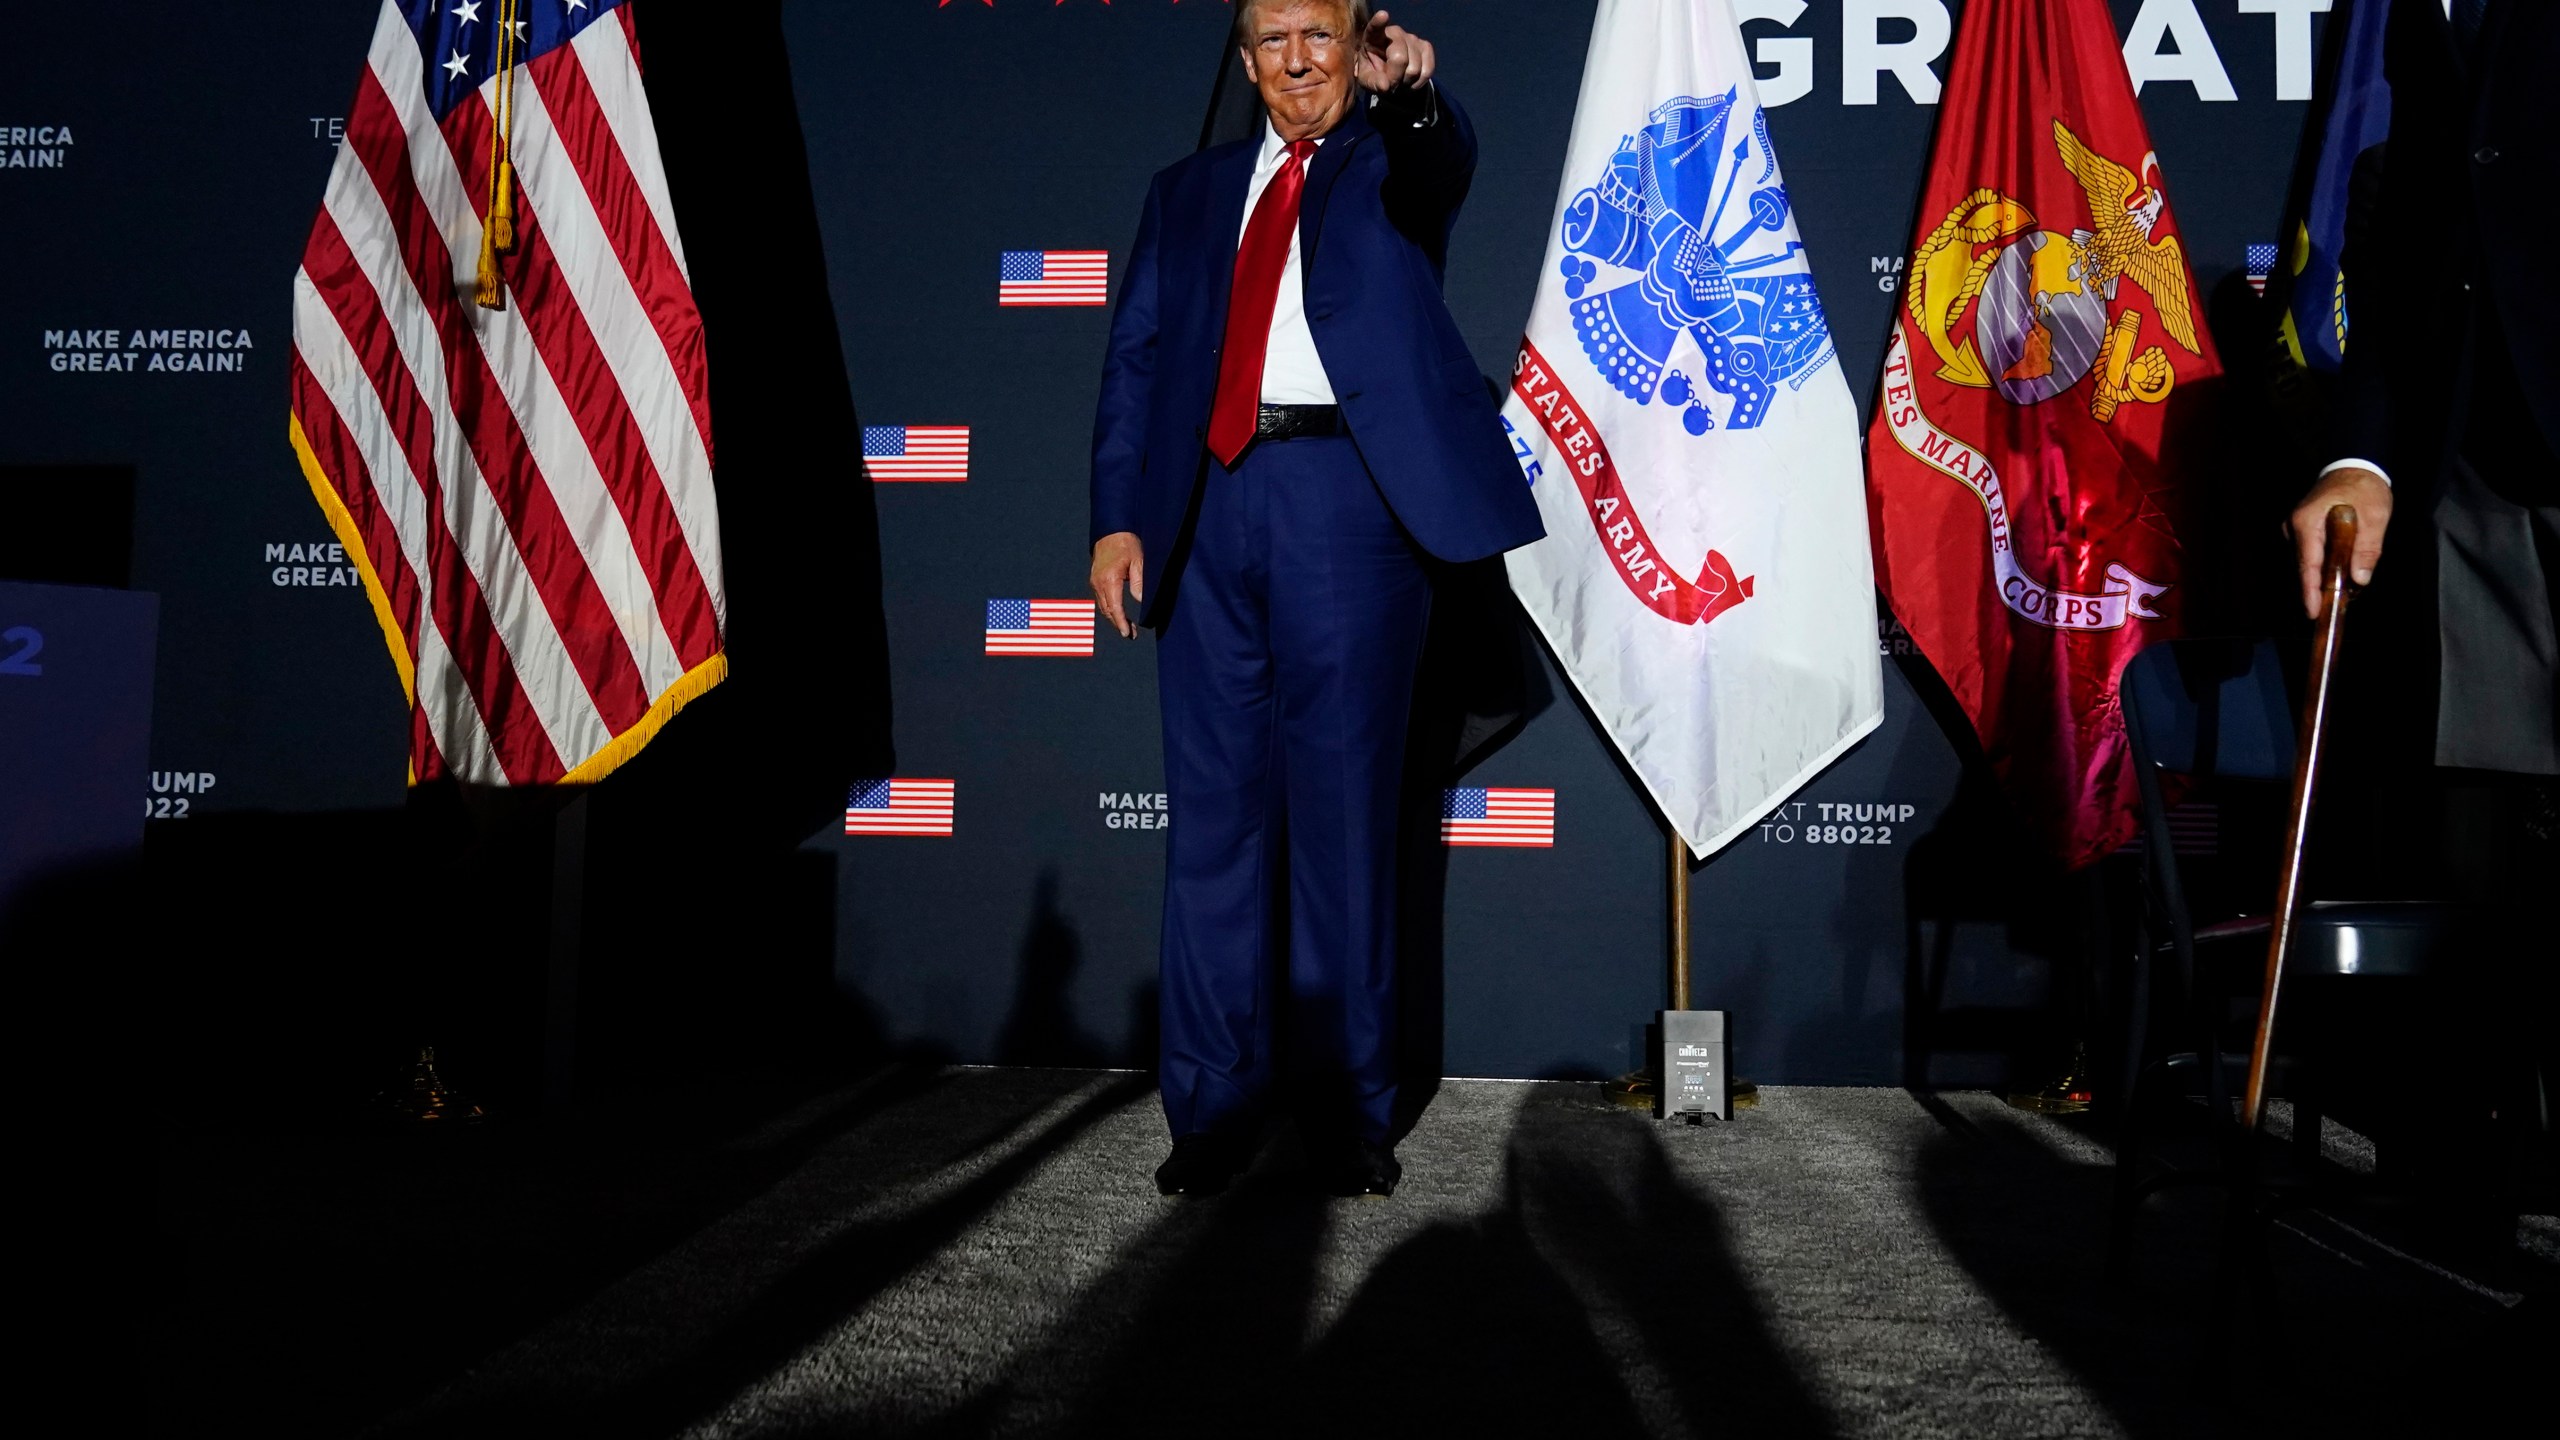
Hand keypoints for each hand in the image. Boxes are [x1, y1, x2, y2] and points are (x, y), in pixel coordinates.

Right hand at [1091, 531, 1144, 638]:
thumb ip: (1139, 582)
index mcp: (1109, 579)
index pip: (1114, 608)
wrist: (1111, 531)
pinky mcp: (1095, 580)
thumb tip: (1141, 601)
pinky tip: (1118, 614)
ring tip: (1127, 627)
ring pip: (1103, 607)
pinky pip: (1101, 599)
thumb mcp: (1138, 561)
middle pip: (1107, 611)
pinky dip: (1109, 609)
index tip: (1126, 633)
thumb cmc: (1126, 544)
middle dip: (1118, 624)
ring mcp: (1094, 582)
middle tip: (1130, 634)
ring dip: (1113, 618)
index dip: (1120, 622)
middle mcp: (1098, 583)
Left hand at [1354, 10, 1434, 93]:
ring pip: (1414, 69)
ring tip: (1399, 81)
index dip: (1379, 22)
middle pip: (1400, 59)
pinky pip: (1427, 71)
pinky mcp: (1426, 46)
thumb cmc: (1375, 75)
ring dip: (1406, 83)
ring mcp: (1412, 38)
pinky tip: (1411, 81)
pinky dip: (1418, 83)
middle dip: (1395, 78)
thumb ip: (1373, 82)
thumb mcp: (1367, 81)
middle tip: (1391, 84)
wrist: (1392, 77)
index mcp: (1374, 37)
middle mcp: (1395, 33)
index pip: (1375, 28)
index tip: (1383, 16)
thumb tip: (1385, 86)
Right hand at [2287, 467, 2391, 617]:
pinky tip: (2339, 574)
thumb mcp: (2375, 516)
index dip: (2310, 590)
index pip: (2307, 564)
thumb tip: (2360, 580)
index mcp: (2308, 523)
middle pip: (2305, 566)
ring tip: (2341, 594)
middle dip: (2319, 588)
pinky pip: (2312, 554)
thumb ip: (2367, 548)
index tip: (2313, 612)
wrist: (2354, 465)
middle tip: (2334, 609)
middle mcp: (2294, 528)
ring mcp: (2296, 529)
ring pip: (2308, 562)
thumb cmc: (2364, 488)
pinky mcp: (2303, 530)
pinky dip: (2324, 566)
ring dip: (2324, 578)